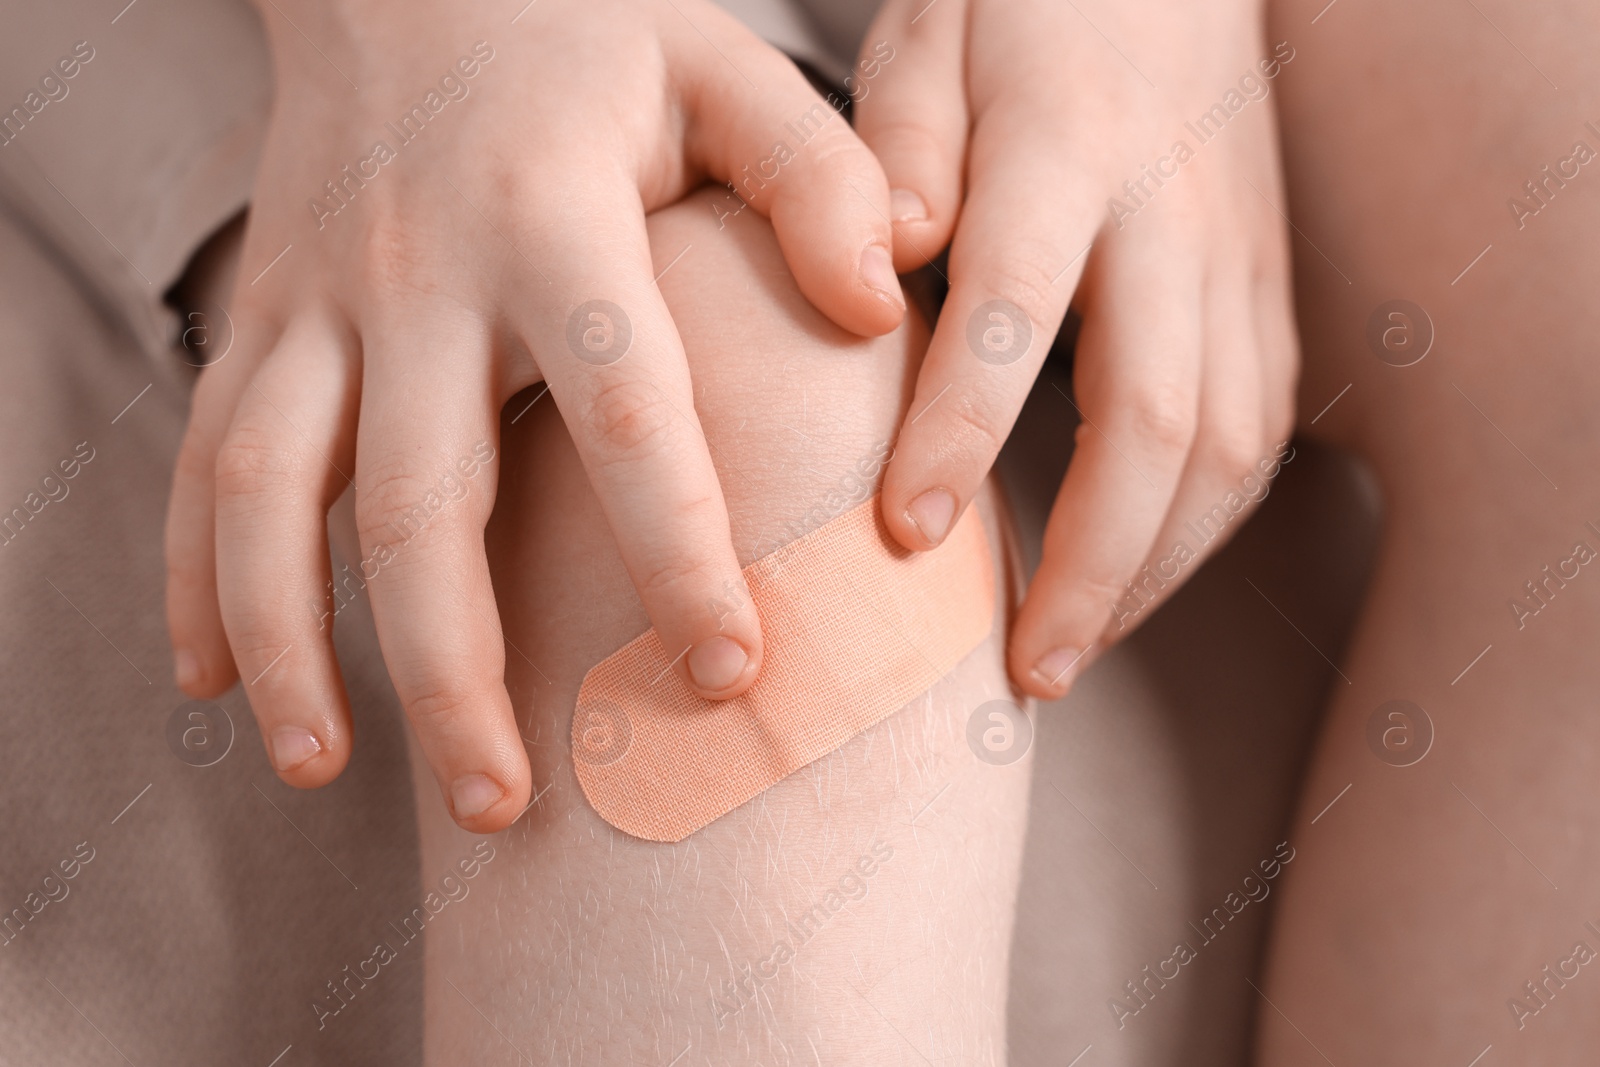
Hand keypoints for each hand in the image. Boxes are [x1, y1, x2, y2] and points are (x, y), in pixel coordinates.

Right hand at [165, 0, 903, 830]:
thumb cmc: (588, 32)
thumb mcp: (717, 65)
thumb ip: (813, 173)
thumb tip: (884, 299)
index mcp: (552, 217)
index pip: (624, 407)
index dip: (679, 549)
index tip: (731, 673)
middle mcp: (417, 273)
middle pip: (420, 498)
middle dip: (455, 665)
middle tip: (507, 807)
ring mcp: (316, 299)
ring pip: (274, 494)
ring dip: (292, 644)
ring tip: (328, 774)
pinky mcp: (258, 315)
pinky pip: (206, 457)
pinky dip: (193, 573)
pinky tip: (211, 684)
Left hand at [855, 0, 1298, 698]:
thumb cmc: (1022, 8)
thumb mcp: (930, 35)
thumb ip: (896, 145)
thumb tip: (878, 268)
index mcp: (1066, 145)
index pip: (1016, 306)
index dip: (961, 432)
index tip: (901, 535)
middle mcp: (1172, 213)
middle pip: (1156, 418)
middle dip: (1092, 562)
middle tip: (1023, 666)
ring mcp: (1238, 257)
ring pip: (1227, 444)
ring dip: (1153, 570)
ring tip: (1070, 653)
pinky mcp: (1268, 290)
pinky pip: (1256, 429)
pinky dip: (1199, 525)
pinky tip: (1134, 576)